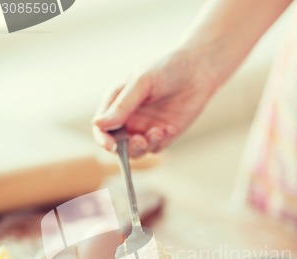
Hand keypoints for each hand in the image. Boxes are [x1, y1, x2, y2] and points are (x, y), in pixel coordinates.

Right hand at [92, 48, 217, 157]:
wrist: (198, 70)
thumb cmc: (166, 69)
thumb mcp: (141, 83)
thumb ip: (122, 106)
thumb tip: (98, 124)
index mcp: (116, 104)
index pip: (101, 128)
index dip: (103, 139)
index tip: (112, 146)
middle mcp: (128, 119)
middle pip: (117, 145)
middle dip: (126, 148)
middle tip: (140, 140)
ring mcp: (145, 128)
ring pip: (136, 151)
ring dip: (143, 147)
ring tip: (158, 132)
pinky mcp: (163, 135)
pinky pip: (156, 148)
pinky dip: (160, 142)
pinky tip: (170, 128)